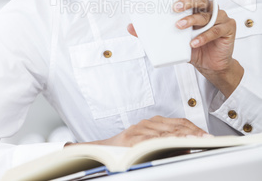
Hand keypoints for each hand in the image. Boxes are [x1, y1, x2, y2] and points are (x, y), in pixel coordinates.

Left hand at [73, 116, 208, 147]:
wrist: (115, 143)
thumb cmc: (112, 149)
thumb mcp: (100, 151)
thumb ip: (85, 150)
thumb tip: (66, 147)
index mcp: (133, 136)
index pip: (154, 137)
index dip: (170, 139)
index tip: (184, 143)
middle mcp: (145, 128)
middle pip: (168, 131)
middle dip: (186, 136)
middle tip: (203, 142)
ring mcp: (154, 125)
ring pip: (176, 126)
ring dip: (191, 132)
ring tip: (206, 139)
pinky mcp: (162, 125)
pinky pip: (178, 123)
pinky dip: (190, 128)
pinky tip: (199, 135)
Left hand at [128, 0, 243, 97]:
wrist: (210, 66)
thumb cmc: (194, 47)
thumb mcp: (173, 39)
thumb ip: (154, 31)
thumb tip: (131, 28)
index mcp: (198, 5)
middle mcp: (210, 8)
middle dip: (188, 0)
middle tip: (175, 7)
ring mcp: (220, 18)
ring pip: (207, 14)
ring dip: (192, 19)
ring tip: (179, 26)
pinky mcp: (228, 29)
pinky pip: (215, 30)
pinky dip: (203, 36)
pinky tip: (193, 42)